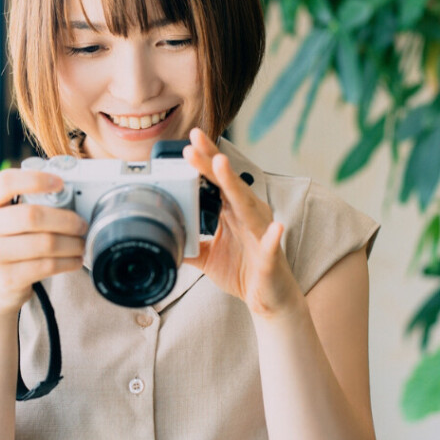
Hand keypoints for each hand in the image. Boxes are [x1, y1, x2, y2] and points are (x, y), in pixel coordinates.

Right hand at [0, 169, 87, 314]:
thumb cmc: (5, 245)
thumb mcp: (3, 219)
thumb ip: (26, 204)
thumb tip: (69, 196)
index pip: (6, 182)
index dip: (36, 180)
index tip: (60, 184)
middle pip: (32, 216)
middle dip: (66, 219)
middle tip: (82, 224)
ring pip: (45, 243)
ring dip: (72, 243)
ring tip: (80, 243)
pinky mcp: (6, 278)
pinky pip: (47, 265)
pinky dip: (68, 261)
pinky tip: (74, 260)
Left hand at [182, 128, 300, 317]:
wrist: (267, 299)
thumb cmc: (242, 271)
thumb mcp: (207, 256)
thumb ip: (188, 242)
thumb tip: (162, 235)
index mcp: (233, 211)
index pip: (216, 181)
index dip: (203, 161)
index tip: (187, 143)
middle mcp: (248, 215)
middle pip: (229, 183)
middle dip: (212, 161)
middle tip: (194, 140)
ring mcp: (261, 233)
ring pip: (248, 205)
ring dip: (234, 185)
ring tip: (221, 165)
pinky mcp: (270, 256)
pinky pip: (271, 245)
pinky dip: (273, 236)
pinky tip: (276, 227)